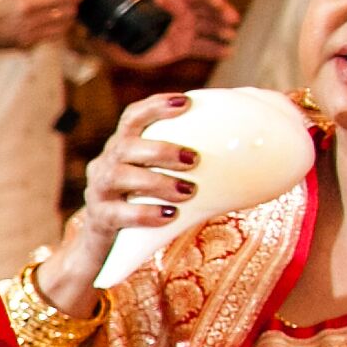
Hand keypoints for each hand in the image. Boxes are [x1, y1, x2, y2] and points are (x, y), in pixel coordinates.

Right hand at [39, 93, 196, 313]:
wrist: (106, 245)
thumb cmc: (145, 204)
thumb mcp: (158, 178)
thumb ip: (186, 165)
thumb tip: (248, 152)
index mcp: (122, 148)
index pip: (132, 118)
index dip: (156, 107)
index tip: (186, 102)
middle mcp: (105, 164)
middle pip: (126, 146)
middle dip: (161, 150)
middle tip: (194, 160)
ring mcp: (98, 191)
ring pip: (119, 176)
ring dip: (157, 181)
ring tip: (188, 191)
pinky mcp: (100, 218)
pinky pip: (119, 213)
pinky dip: (146, 213)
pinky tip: (169, 215)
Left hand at [108, 0, 239, 72]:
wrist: (116, 44)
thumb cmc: (125, 24)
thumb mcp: (140, 15)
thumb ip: (157, 14)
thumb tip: (171, 15)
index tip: (220, 7)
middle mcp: (182, 12)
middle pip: (208, 10)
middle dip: (221, 15)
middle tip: (231, 22)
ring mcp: (184, 29)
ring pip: (208, 29)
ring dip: (221, 32)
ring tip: (230, 37)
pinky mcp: (182, 46)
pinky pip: (202, 47)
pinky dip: (214, 50)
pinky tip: (227, 53)